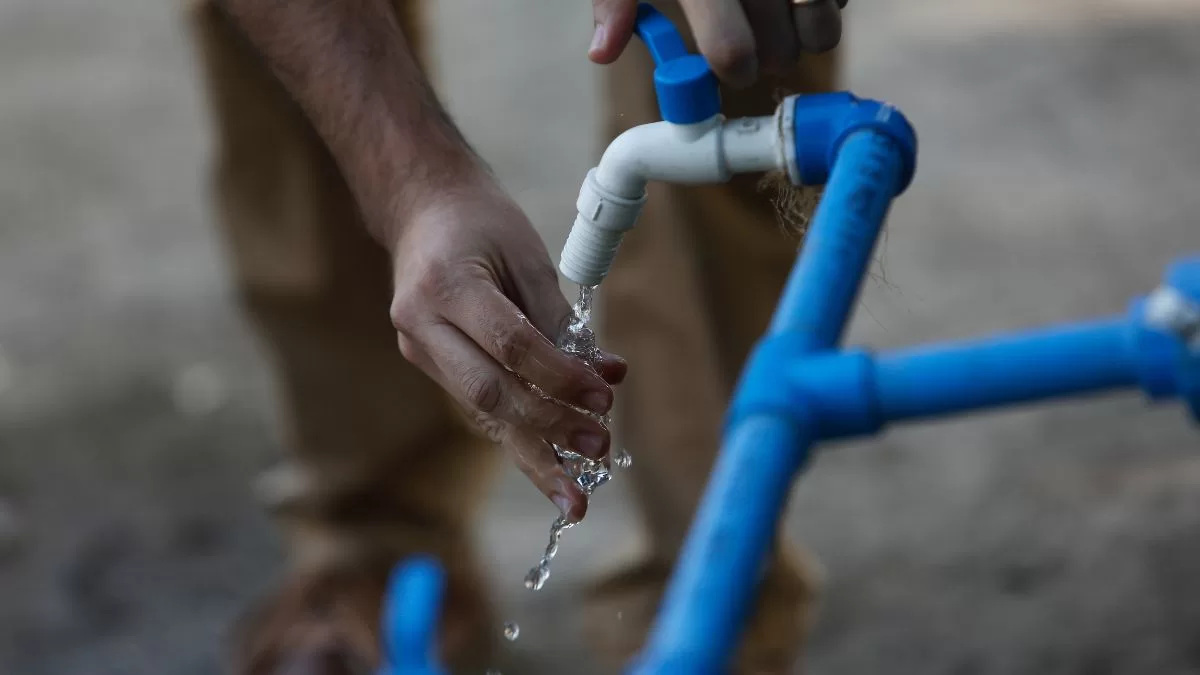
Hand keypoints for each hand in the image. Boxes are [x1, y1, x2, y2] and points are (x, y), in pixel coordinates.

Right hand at [388, 171, 627, 522]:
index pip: (511, 346)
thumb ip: (559, 319)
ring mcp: (418, 348)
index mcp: (446, 285)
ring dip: (533, 451)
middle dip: (548, 429)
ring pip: (481, 411)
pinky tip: (552, 462)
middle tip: (598, 447)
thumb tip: (603, 376)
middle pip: (488, 393)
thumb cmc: (481, 221)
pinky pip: (478, 404)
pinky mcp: (428, 363)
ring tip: (574, 492)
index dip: (561, 377)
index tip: (604, 397)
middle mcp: (421, 324)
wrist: (421, 208)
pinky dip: (518, 432)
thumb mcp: (527, 255)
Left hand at [589, 0, 846, 87]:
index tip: (733, 67)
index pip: (731, 50)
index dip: (734, 70)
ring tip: (789, 23)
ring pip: (823, 25)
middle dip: (771, 58)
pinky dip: (829, 0)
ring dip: (808, 35)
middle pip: (781, 50)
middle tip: (760, 46)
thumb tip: (602, 53)